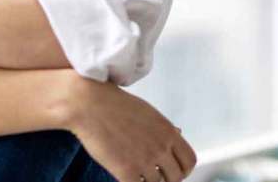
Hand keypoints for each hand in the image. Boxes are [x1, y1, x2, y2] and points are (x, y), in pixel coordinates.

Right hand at [65, 76, 196, 181]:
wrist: (89, 104)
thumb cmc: (114, 105)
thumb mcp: (147, 112)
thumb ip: (164, 128)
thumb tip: (178, 134)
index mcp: (167, 131)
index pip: (189, 161)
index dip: (183, 170)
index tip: (175, 172)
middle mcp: (160, 146)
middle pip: (176, 177)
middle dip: (166, 180)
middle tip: (155, 177)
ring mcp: (145, 160)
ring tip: (137, 174)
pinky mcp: (126, 170)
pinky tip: (125, 177)